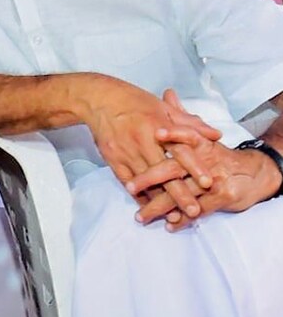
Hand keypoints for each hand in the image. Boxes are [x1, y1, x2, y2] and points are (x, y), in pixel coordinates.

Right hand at [81, 80, 217, 218]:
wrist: (100, 100)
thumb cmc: (134, 102)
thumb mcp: (163, 107)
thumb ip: (190, 123)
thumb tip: (216, 135)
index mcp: (158, 127)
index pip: (180, 150)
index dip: (195, 167)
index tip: (209, 183)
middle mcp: (142, 142)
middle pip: (164, 172)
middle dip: (180, 193)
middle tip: (194, 210)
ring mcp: (126, 153)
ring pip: (145, 182)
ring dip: (159, 200)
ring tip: (173, 216)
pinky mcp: (113, 160)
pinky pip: (127, 182)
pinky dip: (138, 195)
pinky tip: (149, 206)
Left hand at [130, 130, 281, 230]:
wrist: (256, 172)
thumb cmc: (219, 154)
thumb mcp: (202, 134)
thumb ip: (181, 116)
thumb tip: (168, 93)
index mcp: (200, 143)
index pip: (185, 135)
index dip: (172, 134)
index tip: (154, 133)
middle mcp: (207, 160)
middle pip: (175, 168)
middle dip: (150, 179)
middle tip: (131, 186)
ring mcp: (215, 180)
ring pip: (182, 193)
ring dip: (160, 205)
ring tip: (140, 215)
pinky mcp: (222, 197)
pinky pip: (200, 210)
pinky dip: (184, 219)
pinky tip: (170, 225)